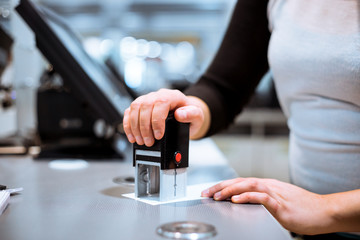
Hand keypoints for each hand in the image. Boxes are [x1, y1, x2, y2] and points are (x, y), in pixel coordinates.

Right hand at [123, 88, 209, 145]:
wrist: (185, 115)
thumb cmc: (190, 115)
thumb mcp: (197, 116)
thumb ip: (192, 114)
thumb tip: (180, 114)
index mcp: (172, 96)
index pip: (161, 104)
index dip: (157, 121)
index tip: (159, 135)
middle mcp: (158, 95)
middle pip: (145, 106)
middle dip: (145, 127)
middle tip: (149, 142)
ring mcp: (147, 99)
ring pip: (135, 108)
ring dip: (135, 127)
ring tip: (141, 141)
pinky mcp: (140, 106)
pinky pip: (129, 112)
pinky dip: (128, 125)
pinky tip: (132, 136)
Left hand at [201, 178, 338, 234]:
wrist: (324, 211)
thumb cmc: (302, 208)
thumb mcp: (278, 201)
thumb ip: (262, 199)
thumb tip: (245, 201)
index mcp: (266, 185)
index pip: (240, 182)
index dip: (223, 185)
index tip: (209, 191)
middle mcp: (268, 186)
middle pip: (240, 181)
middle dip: (220, 186)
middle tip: (205, 192)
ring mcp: (275, 193)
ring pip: (248, 186)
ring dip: (230, 189)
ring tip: (216, 195)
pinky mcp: (281, 204)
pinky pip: (261, 197)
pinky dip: (247, 197)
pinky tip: (236, 200)